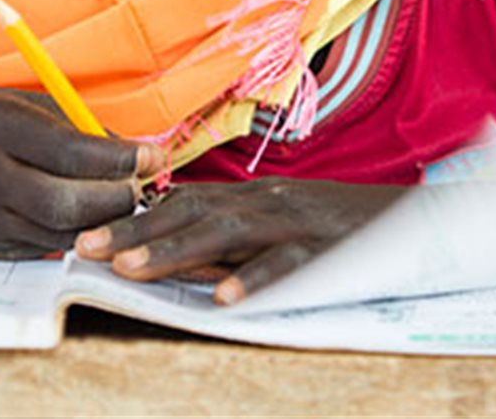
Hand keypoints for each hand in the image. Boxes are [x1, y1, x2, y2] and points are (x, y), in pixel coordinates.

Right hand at [0, 89, 162, 259]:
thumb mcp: (35, 107)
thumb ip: (85, 131)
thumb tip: (142, 157)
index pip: (69, 152)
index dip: (118, 159)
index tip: (153, 156)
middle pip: (63, 204)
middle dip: (114, 200)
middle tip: (140, 188)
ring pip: (58, 235)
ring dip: (104, 224)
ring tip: (125, 203)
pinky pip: (45, 249)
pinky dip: (79, 236)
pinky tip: (96, 221)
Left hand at [75, 178, 401, 303]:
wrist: (411, 218)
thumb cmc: (333, 227)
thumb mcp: (275, 225)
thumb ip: (227, 238)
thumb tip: (169, 255)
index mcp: (249, 197)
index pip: (180, 201)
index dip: (132, 217)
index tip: (84, 235)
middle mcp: (264, 201)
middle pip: (191, 211)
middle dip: (135, 230)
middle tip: (85, 248)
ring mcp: (293, 221)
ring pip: (226, 232)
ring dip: (175, 249)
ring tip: (131, 269)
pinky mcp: (325, 247)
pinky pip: (287, 265)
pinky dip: (255, 279)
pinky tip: (224, 299)